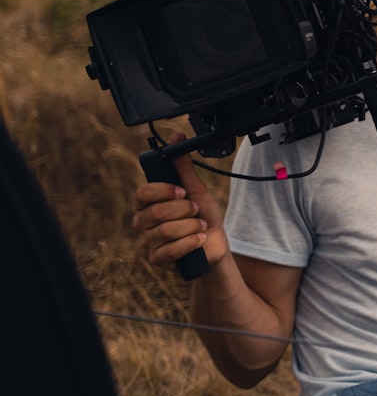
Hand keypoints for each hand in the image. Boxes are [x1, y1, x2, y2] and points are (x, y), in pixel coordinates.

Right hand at [133, 132, 227, 271]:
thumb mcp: (197, 190)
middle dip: (183, 211)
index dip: (163, 191)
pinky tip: (199, 240)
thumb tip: (177, 136)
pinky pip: (169, 250)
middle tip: (196, 210)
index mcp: (149, 203)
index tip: (182, 191)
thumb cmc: (203, 217)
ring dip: (191, 227)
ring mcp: (147, 242)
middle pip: (155, 212)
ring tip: (201, 226)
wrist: (214, 246)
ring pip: (165, 231)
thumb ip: (184, 167)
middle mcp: (143, 221)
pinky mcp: (156, 259)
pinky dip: (190, 243)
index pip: (143, 193)